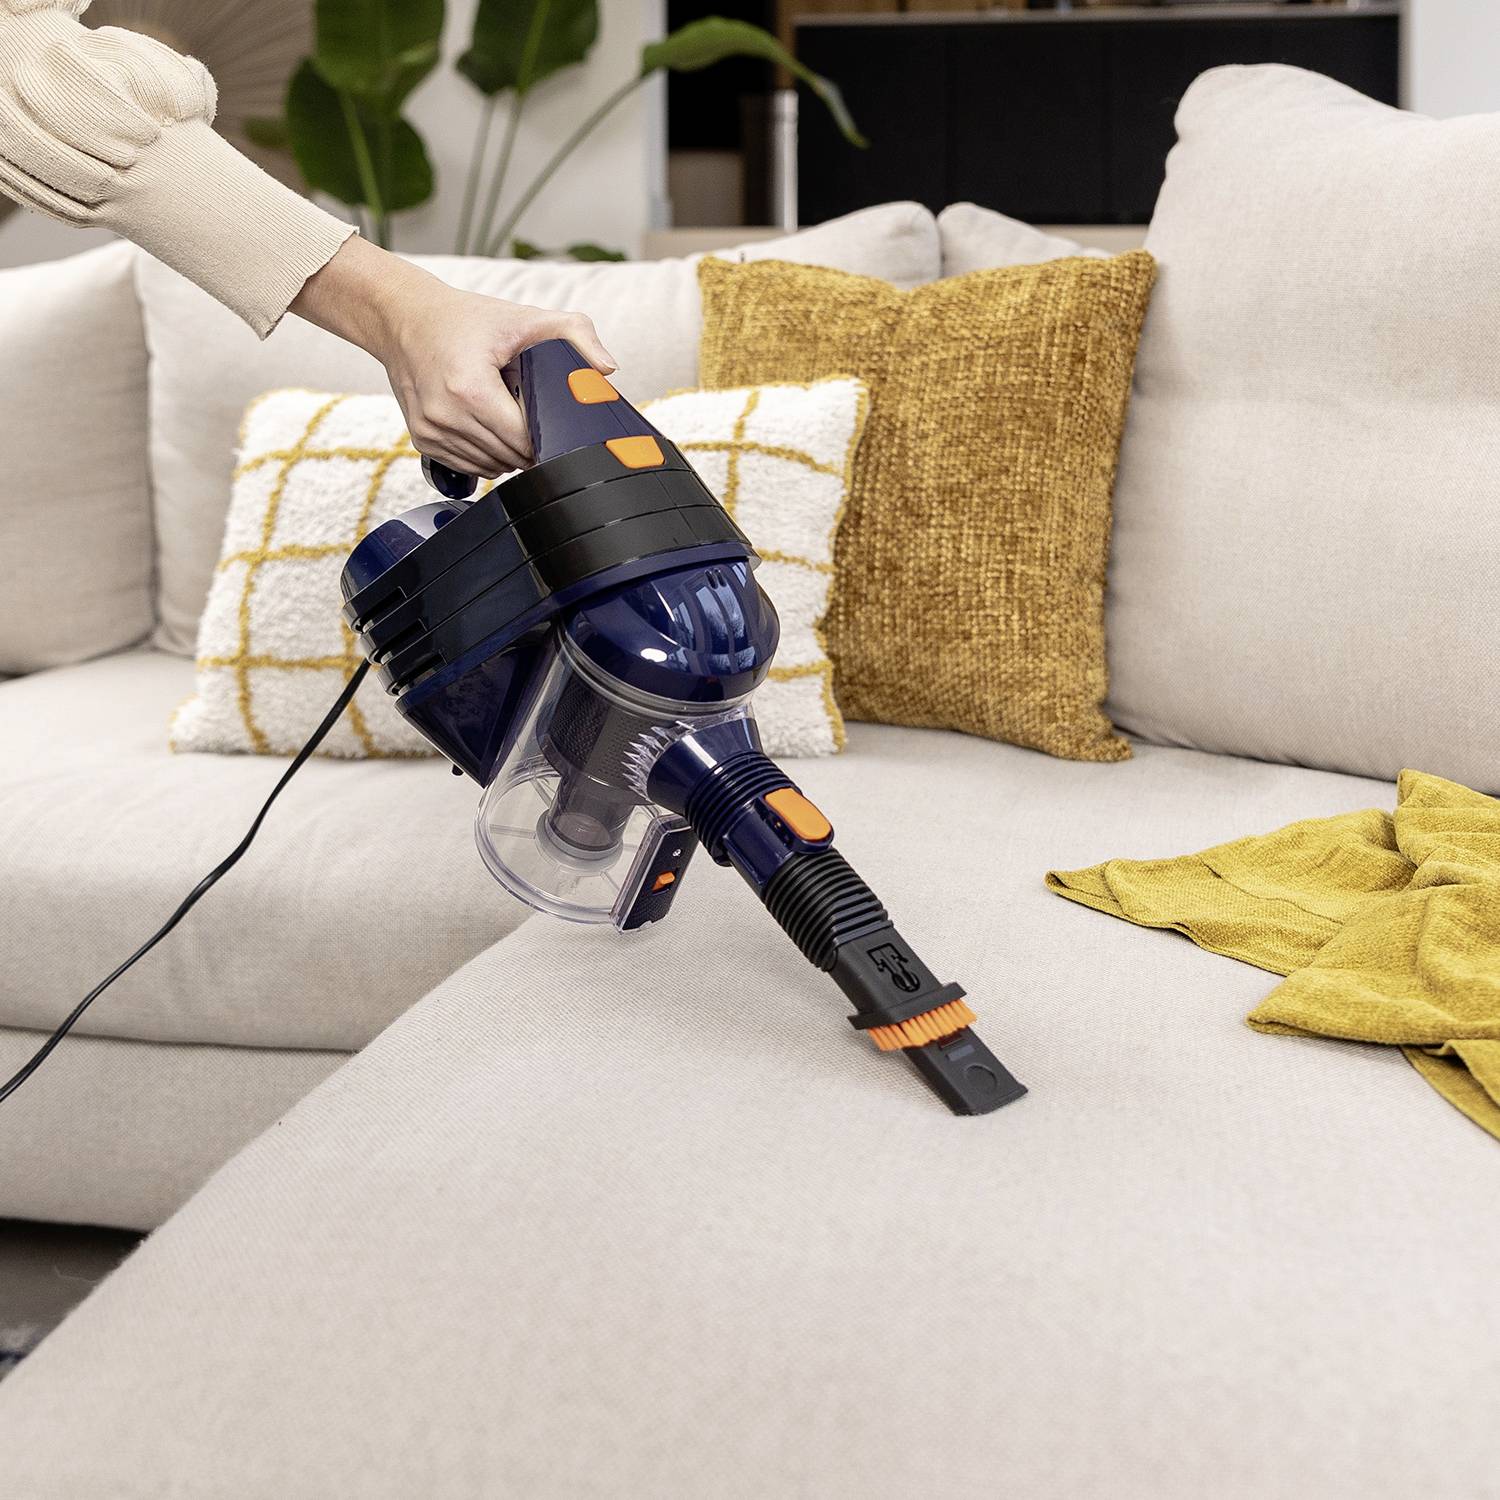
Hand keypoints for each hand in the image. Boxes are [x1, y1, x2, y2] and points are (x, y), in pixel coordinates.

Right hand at [290, 235, 616, 476]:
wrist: (404, 318)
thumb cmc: (465, 319)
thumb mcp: (524, 318)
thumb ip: (575, 335)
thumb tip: (607, 369)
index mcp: (469, 389)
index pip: (525, 440)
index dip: (546, 433)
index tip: (550, 415)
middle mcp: (445, 415)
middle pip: (511, 457)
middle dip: (529, 441)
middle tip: (527, 409)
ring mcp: (430, 431)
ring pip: (492, 467)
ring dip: (508, 450)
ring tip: (504, 412)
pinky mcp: (423, 441)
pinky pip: (471, 466)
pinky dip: (487, 453)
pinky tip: (487, 423)